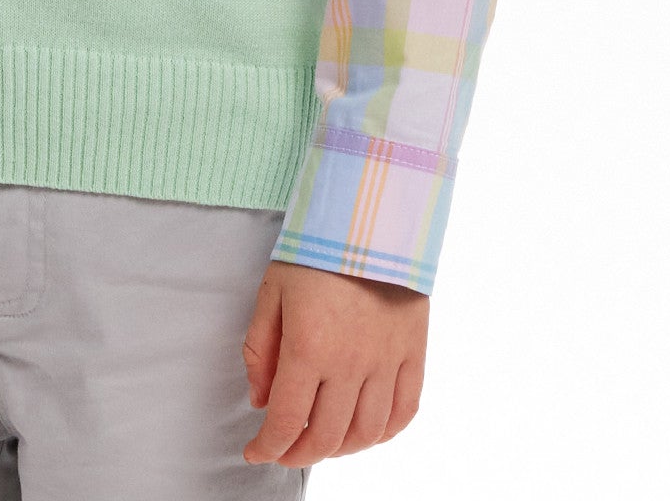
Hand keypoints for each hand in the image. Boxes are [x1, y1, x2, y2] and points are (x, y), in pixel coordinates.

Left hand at [241, 261, 427, 466]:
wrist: (370, 215)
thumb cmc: (315, 249)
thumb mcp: (272, 290)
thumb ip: (261, 349)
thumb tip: (260, 401)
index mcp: (309, 346)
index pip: (287, 421)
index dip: (268, 447)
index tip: (256, 451)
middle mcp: (350, 362)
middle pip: (325, 437)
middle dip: (298, 454)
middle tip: (284, 450)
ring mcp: (386, 360)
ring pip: (366, 434)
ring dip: (339, 449)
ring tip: (321, 441)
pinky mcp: (413, 352)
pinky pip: (404, 411)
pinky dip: (383, 433)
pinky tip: (364, 430)